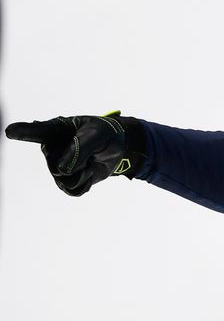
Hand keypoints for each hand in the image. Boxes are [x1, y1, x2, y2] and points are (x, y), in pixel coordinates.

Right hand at [5, 112, 146, 195]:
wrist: (116, 146)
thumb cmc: (103, 134)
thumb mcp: (98, 134)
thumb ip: (81, 147)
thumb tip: (63, 169)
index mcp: (55, 130)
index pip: (38, 132)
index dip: (24, 132)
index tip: (10, 131)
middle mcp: (51, 150)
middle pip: (56, 166)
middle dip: (80, 161)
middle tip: (92, 150)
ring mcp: (56, 166)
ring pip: (65, 180)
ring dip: (84, 173)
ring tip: (90, 160)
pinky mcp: (66, 181)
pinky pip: (74, 190)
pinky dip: (87, 183)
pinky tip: (89, 171)